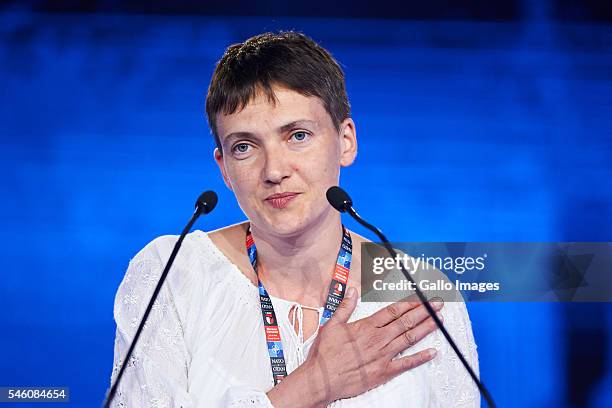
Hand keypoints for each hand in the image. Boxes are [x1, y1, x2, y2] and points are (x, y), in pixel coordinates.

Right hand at [300, 287, 442, 405]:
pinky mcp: (384, 372)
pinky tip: (433, 352)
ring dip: (425, 329)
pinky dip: (421, 358)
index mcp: (366, 326)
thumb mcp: (331, 325)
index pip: (392, 311)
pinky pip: (407, 364)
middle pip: (405, 322)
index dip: (409, 303)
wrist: (322, 379)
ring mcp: (383, 355)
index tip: (420, 298)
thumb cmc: (325, 354)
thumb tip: (352, 291)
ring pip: (409, 338)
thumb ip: (345, 307)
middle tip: (437, 305)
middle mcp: (378, 339)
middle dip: (423, 312)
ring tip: (439, 321)